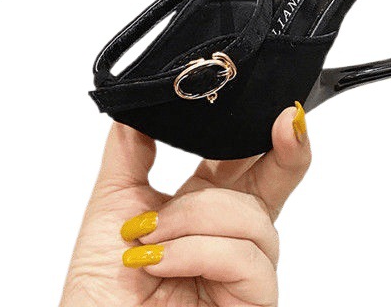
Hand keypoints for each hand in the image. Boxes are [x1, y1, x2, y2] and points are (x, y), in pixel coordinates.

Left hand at [60, 103, 309, 306]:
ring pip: (252, 217)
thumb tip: (141, 104)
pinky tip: (163, 261)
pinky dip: (199, 251)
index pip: (242, 160)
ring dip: (195, 217)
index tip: (274, 106)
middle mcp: (229, 235)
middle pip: (277, 184)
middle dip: (288, 150)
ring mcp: (243, 272)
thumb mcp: (112, 205)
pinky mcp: (252, 304)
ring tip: (148, 236)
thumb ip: (129, 150)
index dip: (261, 132)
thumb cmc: (102, 289)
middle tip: (285, 122)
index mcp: (202, 206)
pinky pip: (246, 260)